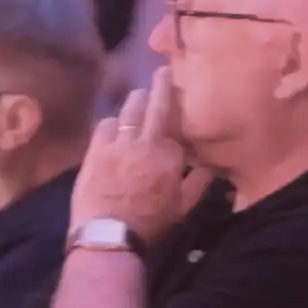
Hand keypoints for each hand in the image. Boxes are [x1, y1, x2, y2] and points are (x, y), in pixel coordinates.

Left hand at [70, 71, 212, 244]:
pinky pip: (105, 124)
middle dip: (160, 86)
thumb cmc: (151, 223)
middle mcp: (146, 141)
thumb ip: (199, 182)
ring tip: (138, 94)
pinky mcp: (96, 149)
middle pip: (155, 105)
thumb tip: (211, 165)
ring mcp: (119, 143)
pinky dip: (113, 122)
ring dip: (135, 99)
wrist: (109, 234)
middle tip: (162, 73)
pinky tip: (114, 124)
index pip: (178, 126)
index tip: (181, 102)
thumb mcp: (184, 207)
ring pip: (129, 110)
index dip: (180, 113)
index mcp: (170, 155)